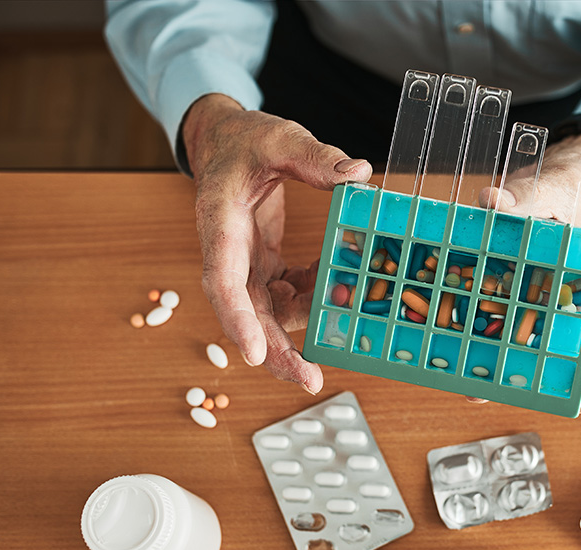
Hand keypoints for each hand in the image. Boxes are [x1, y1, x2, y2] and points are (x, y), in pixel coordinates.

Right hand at [183, 94, 372, 391]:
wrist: (224, 142)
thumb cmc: (246, 139)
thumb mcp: (280, 137)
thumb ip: (315, 157)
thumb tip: (360, 175)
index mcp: (221, 223)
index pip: (222, 279)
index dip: (237, 319)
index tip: (254, 354)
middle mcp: (228, 253)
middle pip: (245, 314)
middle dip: (274, 351)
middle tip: (311, 380)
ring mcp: (244, 264)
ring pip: (266, 313)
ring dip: (302, 326)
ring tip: (342, 326)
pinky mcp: (261, 265)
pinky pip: (283, 295)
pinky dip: (310, 296)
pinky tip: (335, 288)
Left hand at [465, 135, 580, 412]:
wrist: (564, 171)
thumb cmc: (570, 183)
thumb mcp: (552, 189)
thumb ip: (525, 198)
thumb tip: (489, 201)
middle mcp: (570, 290)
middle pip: (558, 342)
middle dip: (534, 374)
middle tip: (495, 395)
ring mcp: (545, 288)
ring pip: (527, 329)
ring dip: (503, 353)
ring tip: (470, 379)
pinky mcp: (521, 279)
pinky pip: (504, 304)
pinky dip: (486, 319)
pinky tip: (459, 330)